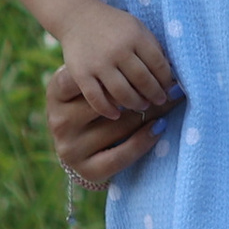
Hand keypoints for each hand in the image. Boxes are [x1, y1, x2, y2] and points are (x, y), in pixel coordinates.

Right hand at [45, 60, 175, 185]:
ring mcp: (69, 147)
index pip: (86, 74)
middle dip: (142, 91)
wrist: (83, 146)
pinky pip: (120, 155)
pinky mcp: (85, 169)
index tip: (146, 63)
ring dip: (150, 113)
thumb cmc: (92, 101)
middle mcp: (58, 120)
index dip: (119, 70)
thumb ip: (110, 70)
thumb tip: (156, 59)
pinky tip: (160, 127)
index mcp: (56, 92)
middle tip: (170, 84)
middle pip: (109, 100)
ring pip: (118, 125)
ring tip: (172, 100)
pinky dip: (143, 141)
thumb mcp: (92, 82)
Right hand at [55, 0, 174, 121]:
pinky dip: (107, 110)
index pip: (158, 64)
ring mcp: (98, 63)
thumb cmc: (113, 25)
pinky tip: (116, 114)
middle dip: (154, 94)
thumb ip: (152, 46)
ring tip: (142, 106)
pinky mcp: (81, 74)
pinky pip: (96, 98)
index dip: (166, 79)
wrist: (77, 16)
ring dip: (135, 103)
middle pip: (142, 80)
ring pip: (122, 93)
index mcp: (135, 36)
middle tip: (159, 100)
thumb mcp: (136, 27)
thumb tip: (169, 71)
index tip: (169, 88)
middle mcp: (117, 50)